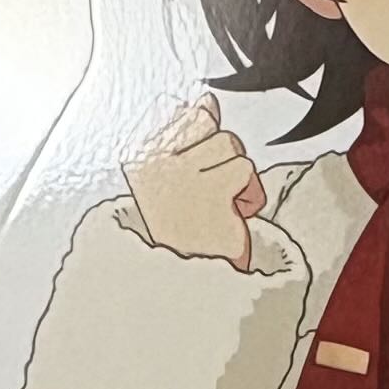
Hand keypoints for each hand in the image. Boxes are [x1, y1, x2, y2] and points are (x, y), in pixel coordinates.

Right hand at [126, 93, 266, 266]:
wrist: (174, 289)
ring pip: (231, 145)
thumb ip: (186, 133)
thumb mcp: (171, 178)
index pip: (186, 115)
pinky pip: (246, 173)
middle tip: (209, 193)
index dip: (202, 137)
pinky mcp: (212, 199)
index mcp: (139, 158)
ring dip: (236, 176)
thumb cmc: (175, 233)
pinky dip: (249, 195)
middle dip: (220, 156)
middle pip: (210, 125)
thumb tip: (207, 100)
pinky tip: (232, 218)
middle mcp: (154, 166)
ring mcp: (182, 182)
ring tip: (221, 205)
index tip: (197, 169)